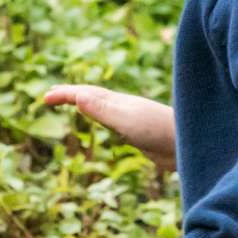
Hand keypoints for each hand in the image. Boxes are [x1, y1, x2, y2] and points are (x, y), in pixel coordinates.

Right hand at [43, 84, 176, 170]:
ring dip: (87, 104)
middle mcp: (124, 107)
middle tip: (51, 96)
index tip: (44, 98)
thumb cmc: (160, 131)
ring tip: (76, 104)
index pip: (85, 93)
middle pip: (93, 96)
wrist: (192, 143)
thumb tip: (78, 96)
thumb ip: (103, 110)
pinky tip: (107, 125)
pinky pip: (115, 123)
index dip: (64, 94)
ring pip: (104, 108)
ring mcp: (133, 119)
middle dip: (71, 94)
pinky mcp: (142, 134)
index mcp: (118, 103)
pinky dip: (104, 120)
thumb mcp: (126, 121)